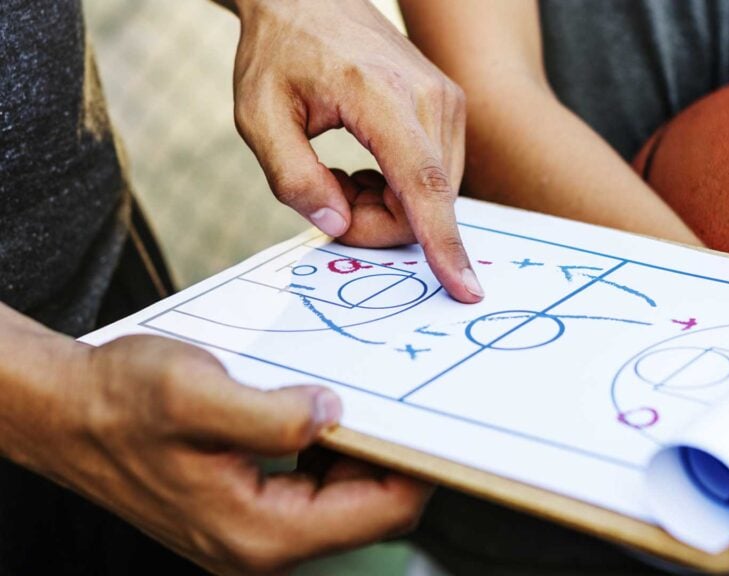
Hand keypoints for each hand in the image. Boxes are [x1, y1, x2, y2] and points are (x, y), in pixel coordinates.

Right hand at [38, 336, 429, 574]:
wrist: (67, 414)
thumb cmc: (120, 402)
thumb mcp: (196, 392)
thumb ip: (273, 415)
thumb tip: (334, 414)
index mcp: (260, 532)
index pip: (379, 513)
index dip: (418, 469)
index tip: (439, 425)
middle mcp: (262, 546)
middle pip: (369, 510)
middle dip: (394, 457)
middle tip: (408, 401)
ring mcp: (255, 533)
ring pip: (345, 498)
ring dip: (363, 451)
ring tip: (366, 400)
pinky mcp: (248, 512)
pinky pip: (316, 487)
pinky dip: (332, 452)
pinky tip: (326, 412)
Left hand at [228, 0, 481, 302]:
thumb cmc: (281, 52)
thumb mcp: (258, 116)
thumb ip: (292, 178)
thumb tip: (336, 224)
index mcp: (380, 95)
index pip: (422, 183)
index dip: (442, 243)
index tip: (464, 289)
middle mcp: (430, 97)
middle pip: (426, 203)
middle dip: (376, 222)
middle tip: (328, 193)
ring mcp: (448, 100)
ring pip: (435, 196)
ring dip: (388, 206)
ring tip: (344, 172)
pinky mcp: (451, 108)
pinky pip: (437, 177)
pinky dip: (401, 189)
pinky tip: (368, 164)